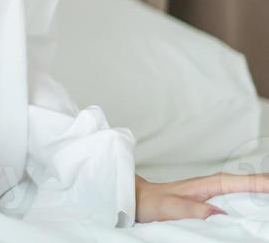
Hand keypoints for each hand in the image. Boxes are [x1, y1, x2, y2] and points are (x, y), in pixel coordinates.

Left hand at [134, 171, 268, 221]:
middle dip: (265, 186)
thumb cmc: (154, 201)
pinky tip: (259, 209)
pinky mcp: (215, 202)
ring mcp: (217, 194)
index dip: (261, 184)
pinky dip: (252, 201)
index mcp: (209, 184)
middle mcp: (216, 186)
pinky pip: (240, 201)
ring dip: (261, 194)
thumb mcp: (171, 207)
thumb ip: (192, 210)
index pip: (242, 182)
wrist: (141, 199)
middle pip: (250, 185)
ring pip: (247, 192)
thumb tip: (218, 215)